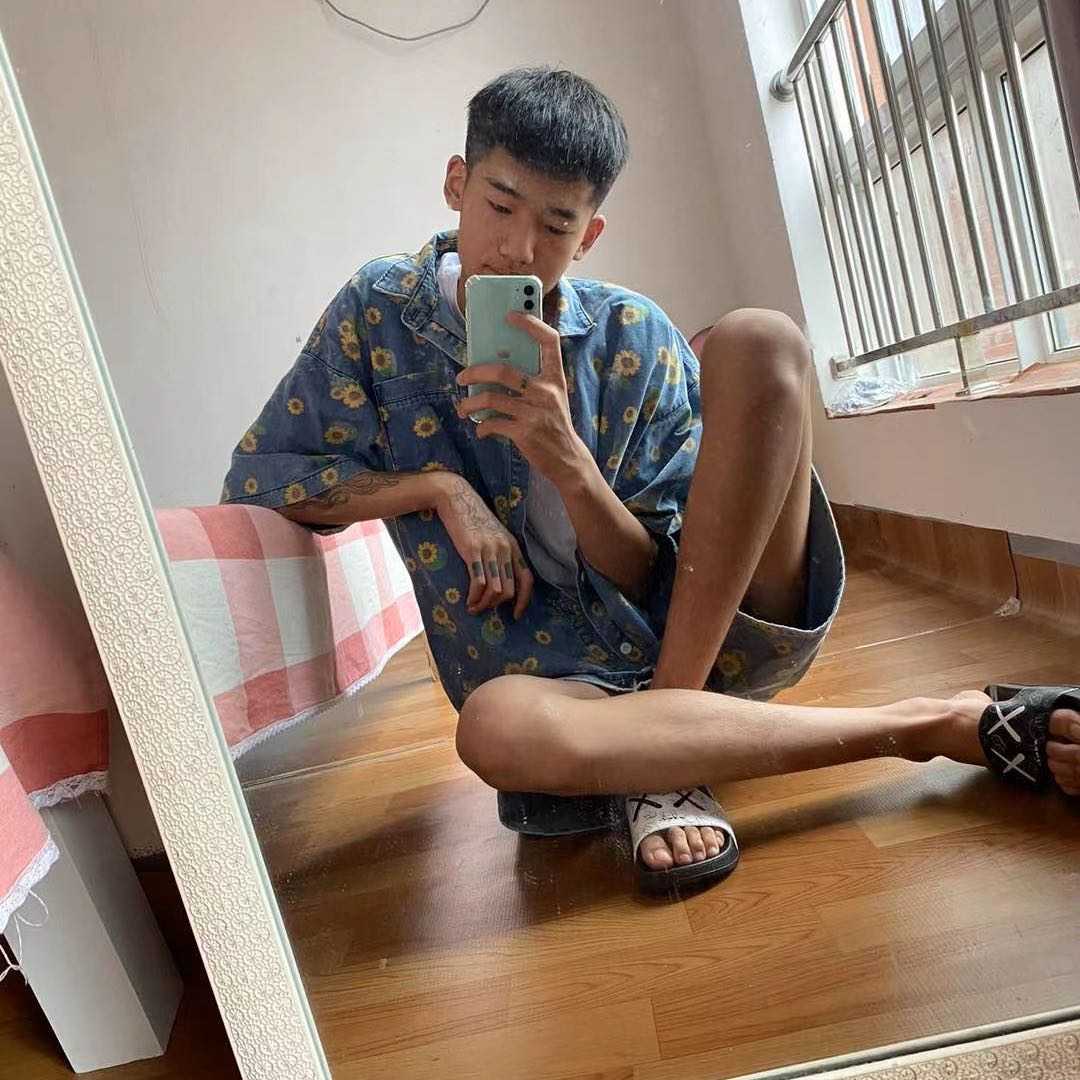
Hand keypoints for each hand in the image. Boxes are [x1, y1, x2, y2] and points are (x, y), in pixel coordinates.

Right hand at [434, 473, 533, 617]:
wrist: (456, 497)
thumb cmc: (472, 518)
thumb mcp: (493, 535)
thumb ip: (500, 553)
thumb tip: (499, 581)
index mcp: (513, 546)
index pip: (527, 579)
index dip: (524, 600)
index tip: (516, 614)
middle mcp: (505, 549)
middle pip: (509, 590)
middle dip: (497, 605)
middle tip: (484, 609)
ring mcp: (490, 549)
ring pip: (495, 590)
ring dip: (484, 604)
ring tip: (473, 608)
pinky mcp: (472, 550)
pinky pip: (479, 582)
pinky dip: (474, 597)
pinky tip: (468, 601)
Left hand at [455, 311, 589, 485]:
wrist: (568, 460)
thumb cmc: (554, 425)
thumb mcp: (552, 398)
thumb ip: (533, 381)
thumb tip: (495, 365)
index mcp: (555, 378)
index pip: (549, 341)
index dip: (531, 324)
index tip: (510, 315)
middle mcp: (546, 391)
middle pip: (502, 370)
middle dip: (475, 371)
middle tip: (461, 376)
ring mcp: (535, 412)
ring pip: (490, 398)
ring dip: (470, 404)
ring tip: (462, 408)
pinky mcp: (524, 432)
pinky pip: (493, 424)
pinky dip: (482, 427)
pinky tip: (481, 430)